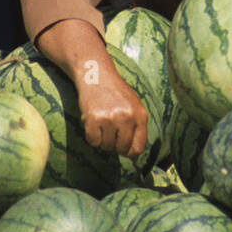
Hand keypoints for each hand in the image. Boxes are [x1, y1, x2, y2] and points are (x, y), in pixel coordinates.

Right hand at [34, 18, 149, 158]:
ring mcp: (110, 118)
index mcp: (140, 115)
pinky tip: (93, 123)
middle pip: (122, 149)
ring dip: (103, 140)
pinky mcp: (94, 119)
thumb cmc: (116, 93)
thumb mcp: (134, 106)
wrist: (97, 74)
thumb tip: (135, 157)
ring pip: (107, 146)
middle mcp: (127, 117)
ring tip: (102, 125)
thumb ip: (137, 128)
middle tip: (110, 134)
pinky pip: (93, 141)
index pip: (139, 147)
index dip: (131, 153)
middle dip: (115, 146)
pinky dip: (91, 136)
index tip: (125, 151)